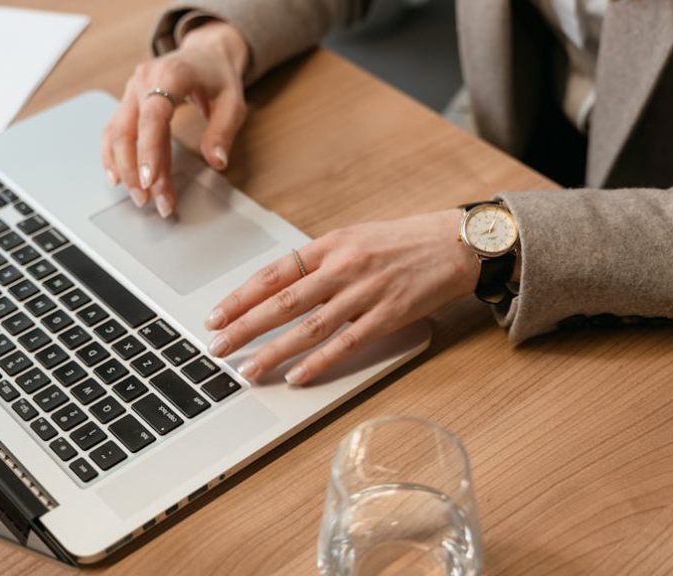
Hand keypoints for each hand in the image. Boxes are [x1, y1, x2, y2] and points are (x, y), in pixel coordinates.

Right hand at [102, 21, 248, 216]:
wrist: (206, 53)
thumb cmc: (218, 77)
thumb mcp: (233, 102)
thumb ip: (223, 131)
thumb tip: (216, 162)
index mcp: (171, 74)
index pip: (153, 116)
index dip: (149, 150)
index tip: (151, 181)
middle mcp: (144, 80)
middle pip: (127, 130)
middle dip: (135, 171)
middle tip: (150, 201)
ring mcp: (131, 90)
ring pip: (115, 133)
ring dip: (123, 168)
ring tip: (139, 197)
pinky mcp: (128, 101)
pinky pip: (113, 131)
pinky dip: (113, 157)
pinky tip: (119, 179)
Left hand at [205, 209, 480, 385]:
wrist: (456, 244)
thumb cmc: (404, 242)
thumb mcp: (356, 238)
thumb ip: (321, 262)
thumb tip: (281, 288)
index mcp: (331, 244)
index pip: (274, 273)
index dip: (241, 297)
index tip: (216, 316)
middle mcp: (344, 266)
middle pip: (283, 302)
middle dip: (244, 327)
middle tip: (216, 347)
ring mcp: (366, 292)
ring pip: (309, 327)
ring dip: (274, 351)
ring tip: (249, 370)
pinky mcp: (389, 315)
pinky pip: (347, 343)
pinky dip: (320, 362)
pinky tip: (298, 376)